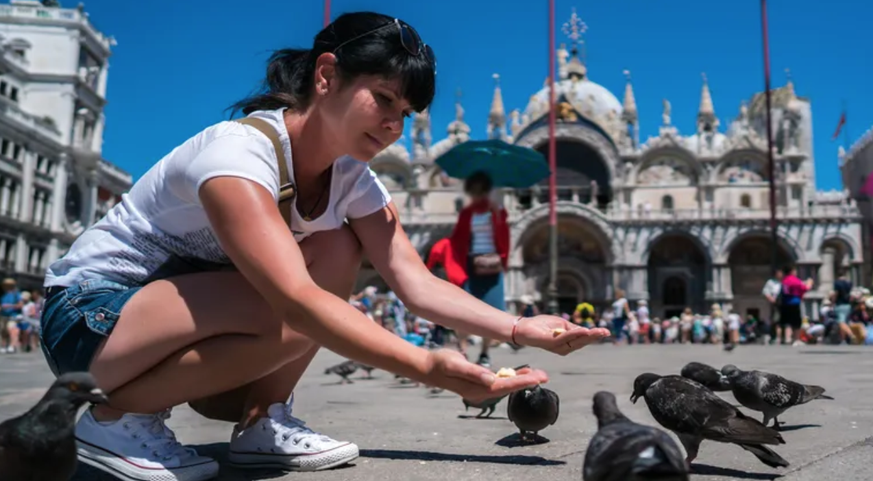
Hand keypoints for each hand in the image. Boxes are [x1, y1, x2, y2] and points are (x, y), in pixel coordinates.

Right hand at [422, 349, 547, 403]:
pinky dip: (511, 377)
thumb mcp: (456, 364)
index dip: (522, 382)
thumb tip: (491, 380)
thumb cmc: (441, 364)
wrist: (429, 367)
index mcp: (477, 389)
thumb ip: (473, 372)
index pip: (504, 386)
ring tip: (538, 374)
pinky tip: (520, 372)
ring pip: (506, 385)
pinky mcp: (480, 383)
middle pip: (509, 387)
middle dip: (527, 382)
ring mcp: (480, 388)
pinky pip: (500, 382)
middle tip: (545, 376)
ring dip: (521, 379)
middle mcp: (481, 392)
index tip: (538, 378)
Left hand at [514, 315, 609, 354]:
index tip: (606, 331)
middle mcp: (564, 348)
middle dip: (594, 336)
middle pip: (582, 342)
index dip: (594, 336)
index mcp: (567, 343)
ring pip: (576, 341)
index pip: (583, 339)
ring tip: (598, 331)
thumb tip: (585, 330)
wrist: (524, 327)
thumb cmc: (541, 325)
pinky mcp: (551, 344)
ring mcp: (558, 347)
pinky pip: (565, 338)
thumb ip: (572, 328)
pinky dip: (575, 334)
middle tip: (606, 332)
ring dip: (588, 336)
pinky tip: (584, 331)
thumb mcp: (561, 324)